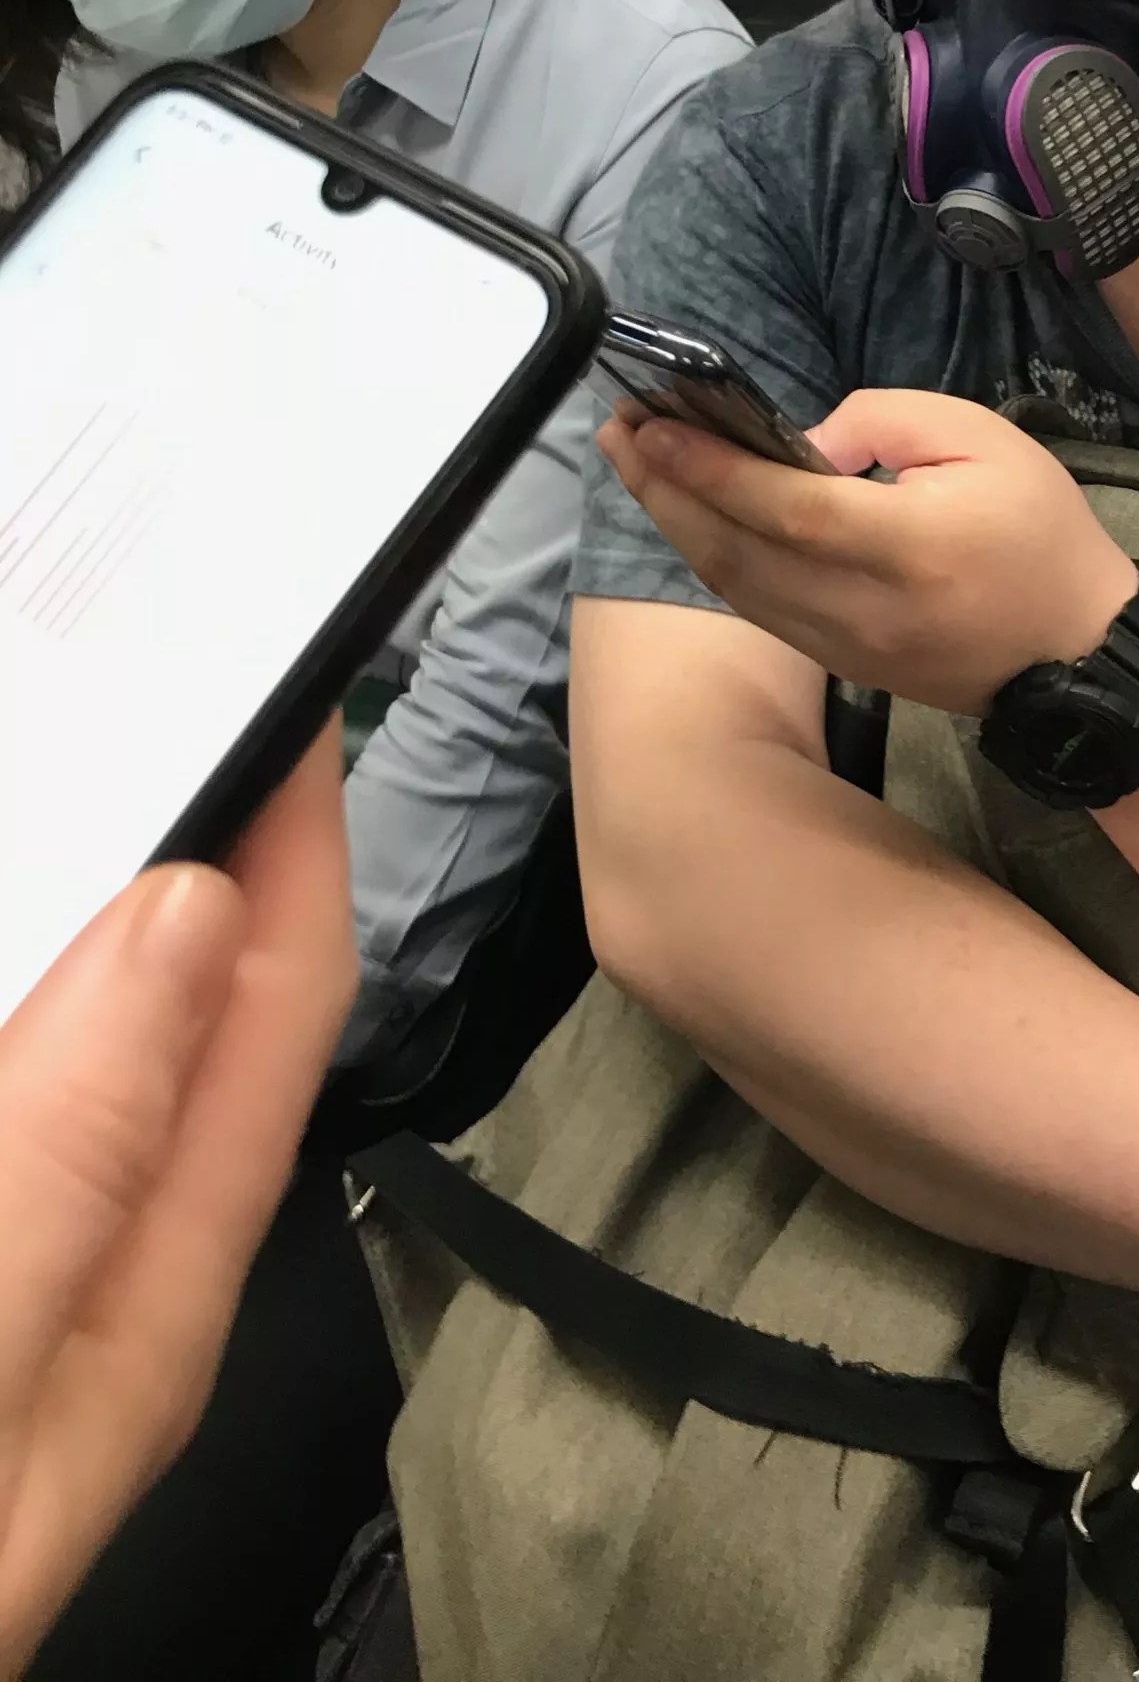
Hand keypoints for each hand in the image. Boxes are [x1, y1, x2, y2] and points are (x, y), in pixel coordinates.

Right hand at [0, 732, 354, 1675]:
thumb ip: (72, 1157)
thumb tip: (187, 925)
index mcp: (130, 1285)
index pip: (266, 1003)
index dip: (298, 829)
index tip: (296, 671)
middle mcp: (59, 1258)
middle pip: (149, 999)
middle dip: (167, 829)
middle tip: (154, 661)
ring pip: (31, 1027)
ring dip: (46, 893)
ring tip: (50, 740)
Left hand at [600, 390, 1138, 713]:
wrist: (1078, 652)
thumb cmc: (1040, 532)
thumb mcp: (984, 439)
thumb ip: (886, 422)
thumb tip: (801, 444)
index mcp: (907, 547)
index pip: (786, 508)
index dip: (711, 468)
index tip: (653, 424)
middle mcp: (864, 608)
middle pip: (738, 551)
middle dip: (666, 488)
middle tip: (618, 427)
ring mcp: (846, 647)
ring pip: (736, 586)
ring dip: (676, 521)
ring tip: (635, 461)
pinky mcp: (841, 663)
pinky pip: (758, 607)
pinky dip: (711, 557)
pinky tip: (686, 514)